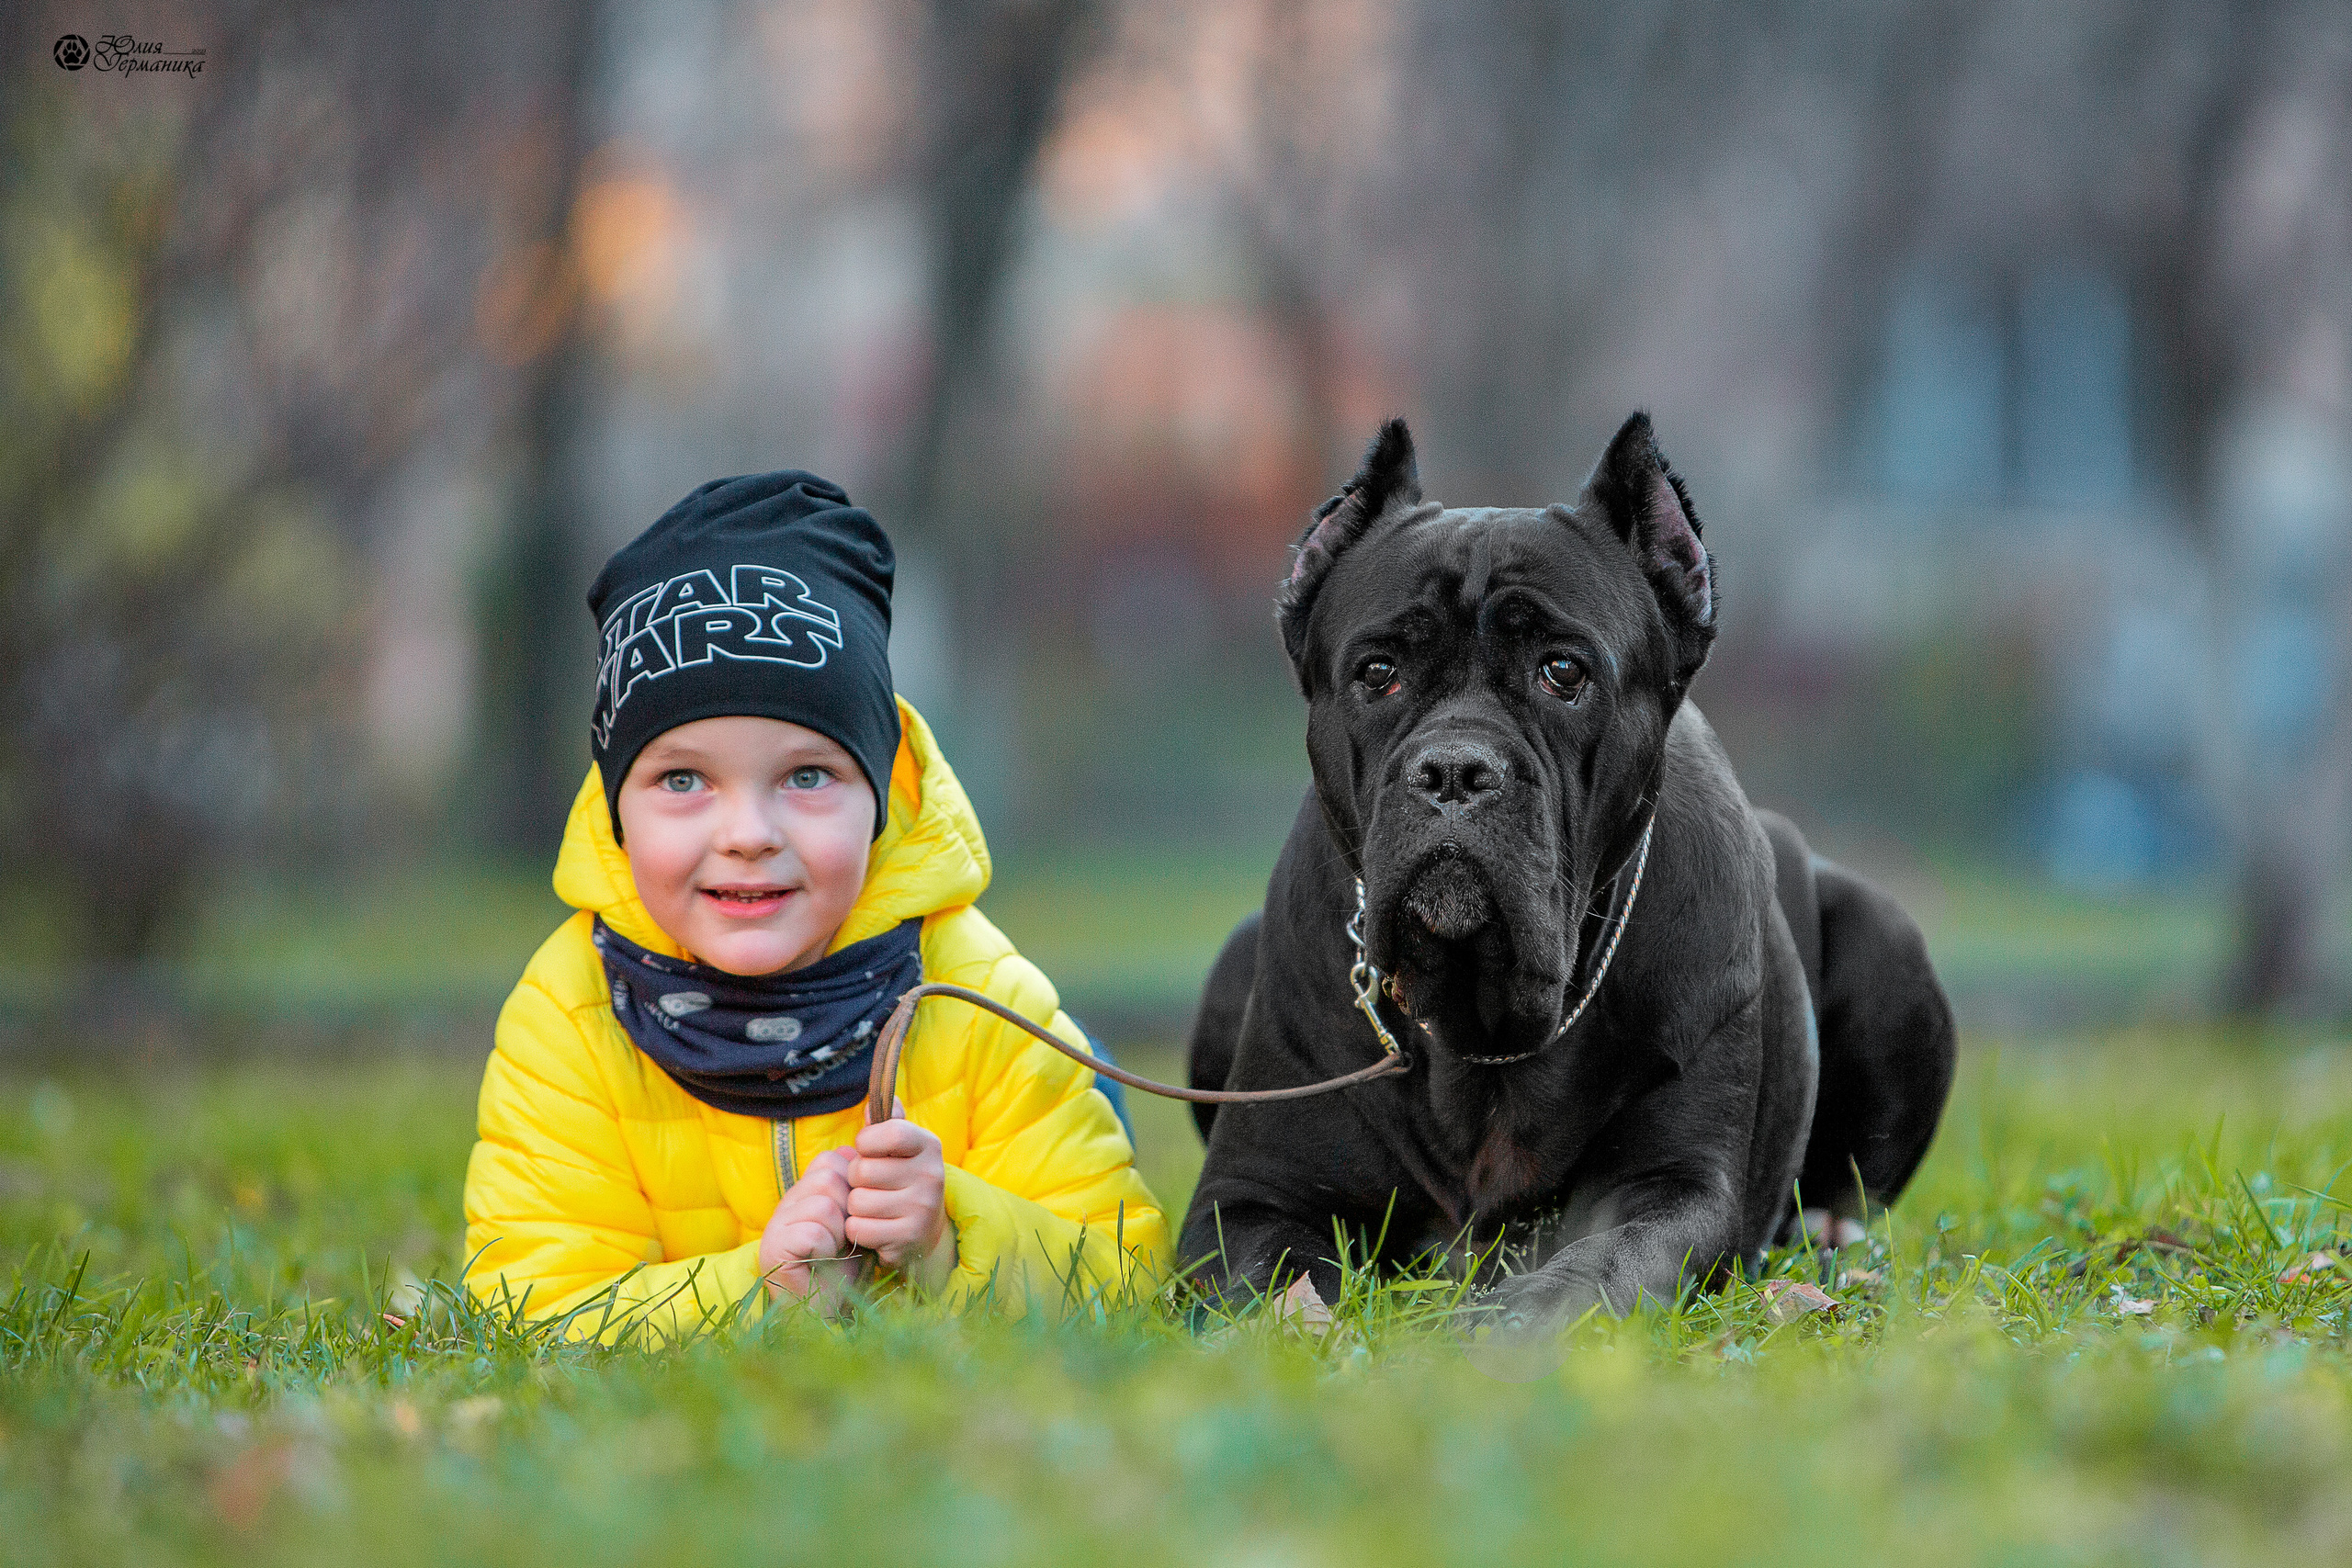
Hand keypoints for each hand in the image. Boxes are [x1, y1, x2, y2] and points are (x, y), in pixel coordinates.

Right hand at [758, 1146, 851, 1302]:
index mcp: (806, 1191)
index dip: (853, 1186)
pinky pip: (812, 1232)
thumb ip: (858, 1189)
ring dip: (838, 1233)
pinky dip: (825, 1250)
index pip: (832, 1159)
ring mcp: (776, 1224)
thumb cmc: (847, 1265)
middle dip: (847, 1210)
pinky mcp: (773, 1248)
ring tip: (832, 1251)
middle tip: (843, 1238)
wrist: (830, 1311)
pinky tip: (819, 1262)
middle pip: (828, 1177)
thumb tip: (860, 1147)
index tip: (852, 1217)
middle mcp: (787, 1202)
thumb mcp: (857, 1221)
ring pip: (823, 1205)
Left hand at [847, 1112, 956, 1290]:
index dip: (867, 1141)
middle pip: (863, 1170)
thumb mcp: (900, 1149)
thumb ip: (886, 1123)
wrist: (926, 1232)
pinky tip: (875, 1227)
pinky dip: (858, 1230)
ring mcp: (922, 1209)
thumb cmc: (903, 1180)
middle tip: (871, 1185)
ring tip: (875, 1207)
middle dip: (856, 1180)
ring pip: (857, 1202)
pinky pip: (859, 1229)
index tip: (867, 1150)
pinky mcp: (908, 1238)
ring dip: (856, 1207)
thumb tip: (873, 1103)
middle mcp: (931, 1175)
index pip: (890, 1132)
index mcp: (928, 1145)